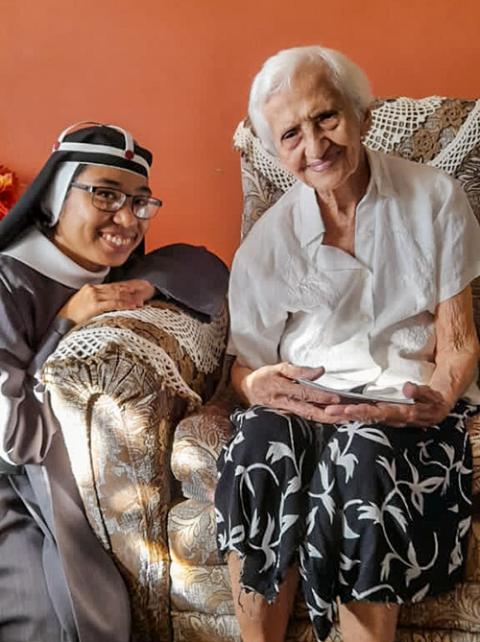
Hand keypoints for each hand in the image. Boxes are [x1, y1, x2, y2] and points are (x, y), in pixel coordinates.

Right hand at [58, 279, 154, 323]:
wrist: (59, 324)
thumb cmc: (71, 319)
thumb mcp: (83, 307)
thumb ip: (97, 303)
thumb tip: (112, 307)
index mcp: (90, 289)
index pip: (112, 286)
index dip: (127, 287)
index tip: (138, 289)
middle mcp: (92, 290)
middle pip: (117, 288)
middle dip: (132, 291)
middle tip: (145, 293)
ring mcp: (93, 297)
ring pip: (117, 294)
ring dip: (131, 298)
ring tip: (141, 301)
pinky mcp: (94, 305)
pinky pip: (113, 303)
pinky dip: (125, 304)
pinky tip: (133, 306)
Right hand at [240, 363, 342, 422]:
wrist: (247, 389)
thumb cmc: (265, 376)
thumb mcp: (279, 368)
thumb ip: (299, 370)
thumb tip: (320, 371)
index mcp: (281, 388)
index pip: (304, 393)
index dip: (319, 396)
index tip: (335, 398)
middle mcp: (284, 403)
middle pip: (308, 411)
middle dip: (327, 416)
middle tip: (344, 416)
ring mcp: (286, 412)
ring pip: (308, 418)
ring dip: (326, 420)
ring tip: (342, 419)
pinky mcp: (287, 417)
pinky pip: (305, 419)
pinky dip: (319, 420)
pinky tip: (331, 420)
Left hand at [323, 382, 450, 426]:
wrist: (438, 409)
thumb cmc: (434, 401)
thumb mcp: (432, 396)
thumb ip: (421, 392)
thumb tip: (407, 387)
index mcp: (403, 414)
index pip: (380, 413)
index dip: (364, 411)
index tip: (348, 408)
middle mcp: (392, 419)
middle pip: (367, 417)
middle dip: (347, 414)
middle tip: (328, 411)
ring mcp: (387, 418)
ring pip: (364, 418)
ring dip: (347, 415)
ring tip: (328, 412)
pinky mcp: (384, 416)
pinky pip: (367, 416)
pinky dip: (353, 414)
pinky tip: (340, 412)